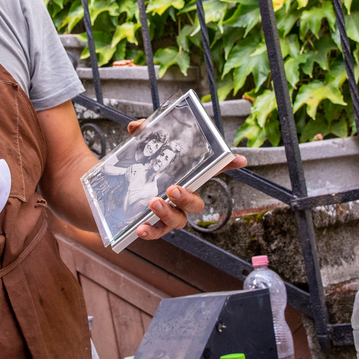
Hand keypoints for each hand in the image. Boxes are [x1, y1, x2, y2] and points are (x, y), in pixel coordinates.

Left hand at [125, 119, 247, 240]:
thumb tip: (137, 126)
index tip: (239, 159)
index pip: (209, 172)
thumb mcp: (140, 153)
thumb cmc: (140, 173)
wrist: (118, 194)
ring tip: (153, 203)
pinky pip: (157, 232)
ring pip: (179, 220)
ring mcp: (171, 215)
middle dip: (186, 197)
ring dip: (167, 213)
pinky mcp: (154, 226)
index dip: (226, 165)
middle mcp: (182, 200)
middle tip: (173, 189)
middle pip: (196, 203)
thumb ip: (141, 138)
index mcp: (185, 180)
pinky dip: (150, 232)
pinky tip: (141, 229)